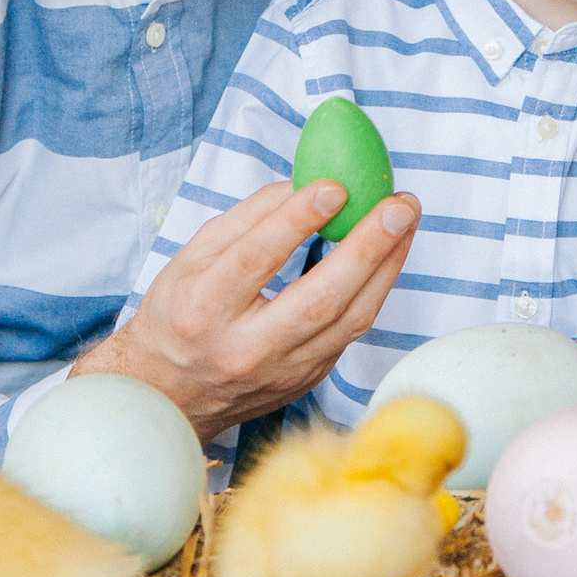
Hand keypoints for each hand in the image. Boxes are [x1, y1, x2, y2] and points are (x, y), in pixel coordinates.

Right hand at [71, 180, 419, 441]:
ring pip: (348, 321)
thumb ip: (248, 218)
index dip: (298, 220)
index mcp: (202, 309)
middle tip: (399, 207)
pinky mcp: (308, 380)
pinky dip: (374, 289)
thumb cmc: (180, 312)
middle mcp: (244, 348)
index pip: (256, 259)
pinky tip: (388, 254)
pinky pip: (350, 331)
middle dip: (366, 248)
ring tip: (405, 221)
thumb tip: (307, 182)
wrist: (172, 393)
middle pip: (318, 299)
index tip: (336, 185)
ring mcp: (281, 371)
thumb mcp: (192, 256)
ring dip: (386, 267)